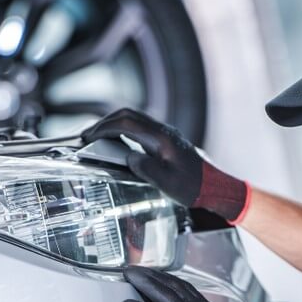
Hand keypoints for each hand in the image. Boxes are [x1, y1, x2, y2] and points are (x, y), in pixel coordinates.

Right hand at [82, 108, 249, 222]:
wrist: (214, 186)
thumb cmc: (193, 187)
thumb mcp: (167, 183)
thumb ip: (146, 169)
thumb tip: (129, 158)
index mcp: (162, 138)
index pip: (127, 122)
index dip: (105, 127)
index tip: (89, 136)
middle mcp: (163, 131)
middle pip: (128, 114)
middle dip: (105, 122)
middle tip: (88, 135)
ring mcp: (164, 133)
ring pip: (134, 118)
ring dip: (114, 124)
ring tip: (98, 137)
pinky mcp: (164, 140)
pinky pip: (139, 127)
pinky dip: (123, 130)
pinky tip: (116, 141)